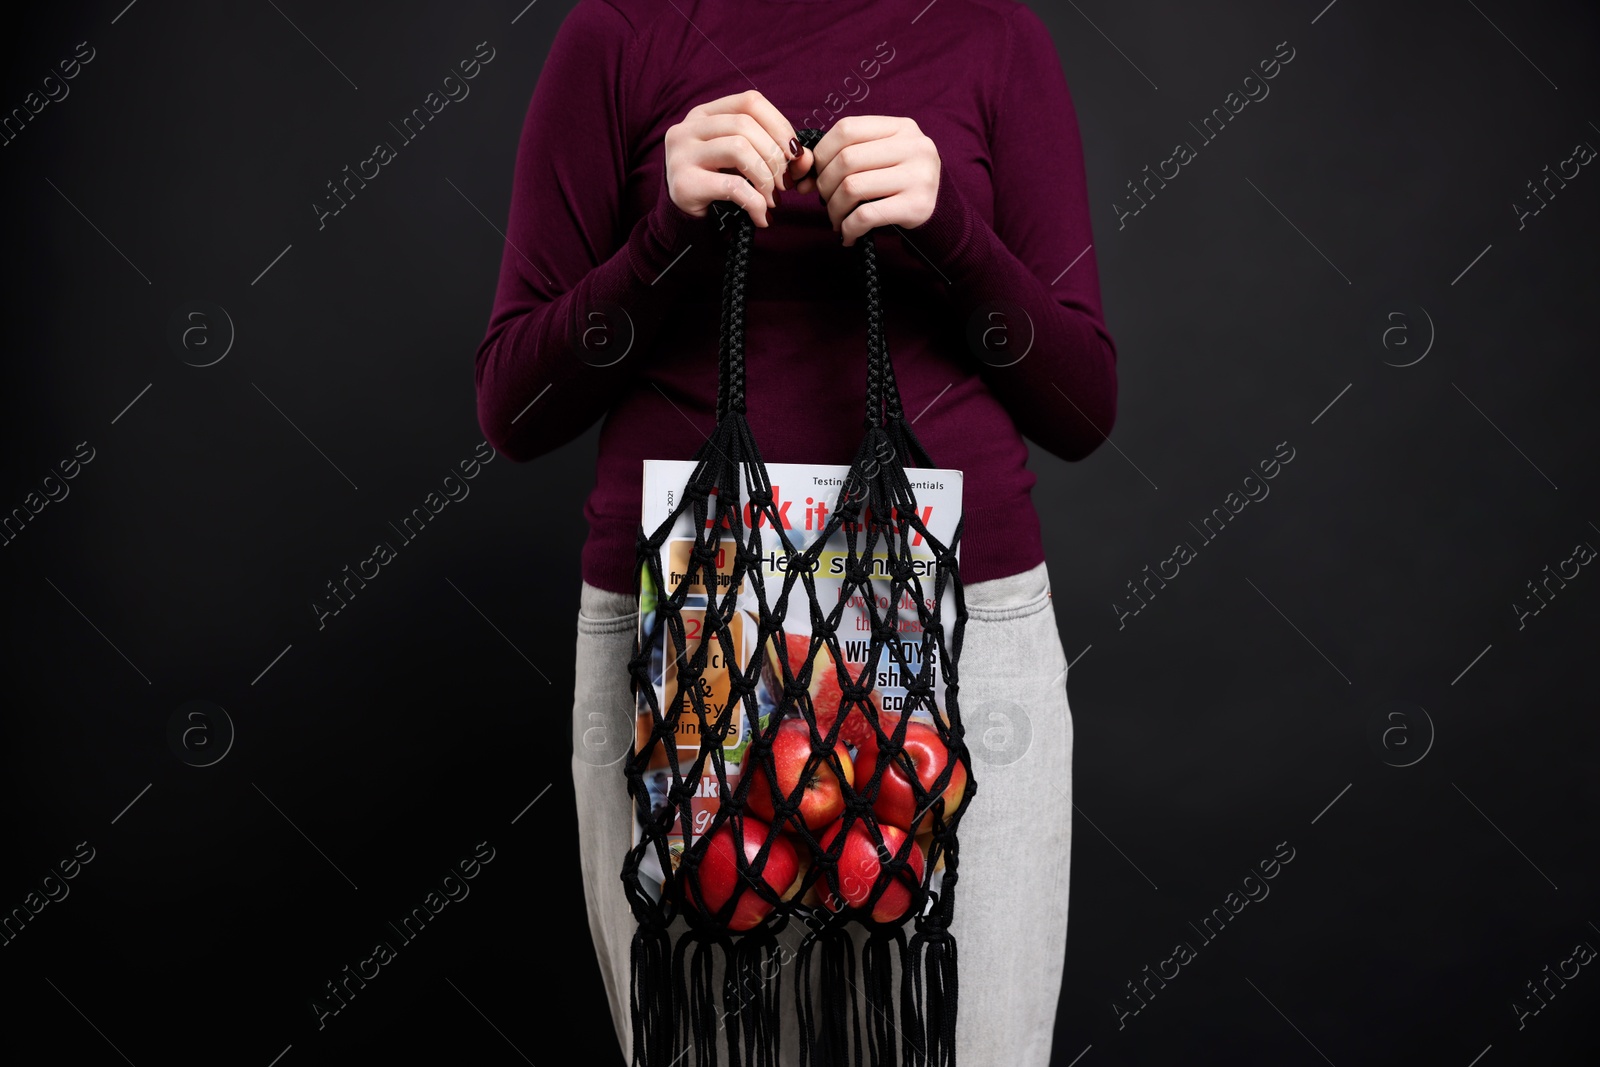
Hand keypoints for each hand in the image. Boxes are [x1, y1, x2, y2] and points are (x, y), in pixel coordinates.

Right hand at [664, 90, 815, 227]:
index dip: (779, 125)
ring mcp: (682, 153)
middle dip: (774, 156)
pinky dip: (755, 202)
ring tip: (772, 199)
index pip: (750, 102)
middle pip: (745, 125)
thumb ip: (777, 155)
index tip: (794, 154)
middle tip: (784, 184)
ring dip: (765, 177)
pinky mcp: (683, 183)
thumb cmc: (719, 186)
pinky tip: (761, 217)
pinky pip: (731, 185)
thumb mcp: (747, 163)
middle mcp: (688, 127)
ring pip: (738, 148)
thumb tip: (806, 159)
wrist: (686, 221)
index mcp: (706, 114)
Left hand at [801, 116, 940, 245]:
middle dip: (825, 185)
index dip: (822, 153)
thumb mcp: (881, 160)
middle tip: (826, 202)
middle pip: (846, 159)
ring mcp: (919, 176)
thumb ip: (847, 156)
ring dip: (835, 210)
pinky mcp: (918, 206)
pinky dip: (848, 228)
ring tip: (837, 220)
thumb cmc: (899, 186)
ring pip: (853, 187)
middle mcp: (915, 146)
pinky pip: (866, 215)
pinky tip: (848, 235)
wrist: (941, 216)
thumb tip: (801, 173)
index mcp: (902, 128)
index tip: (816, 175)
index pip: (847, 129)